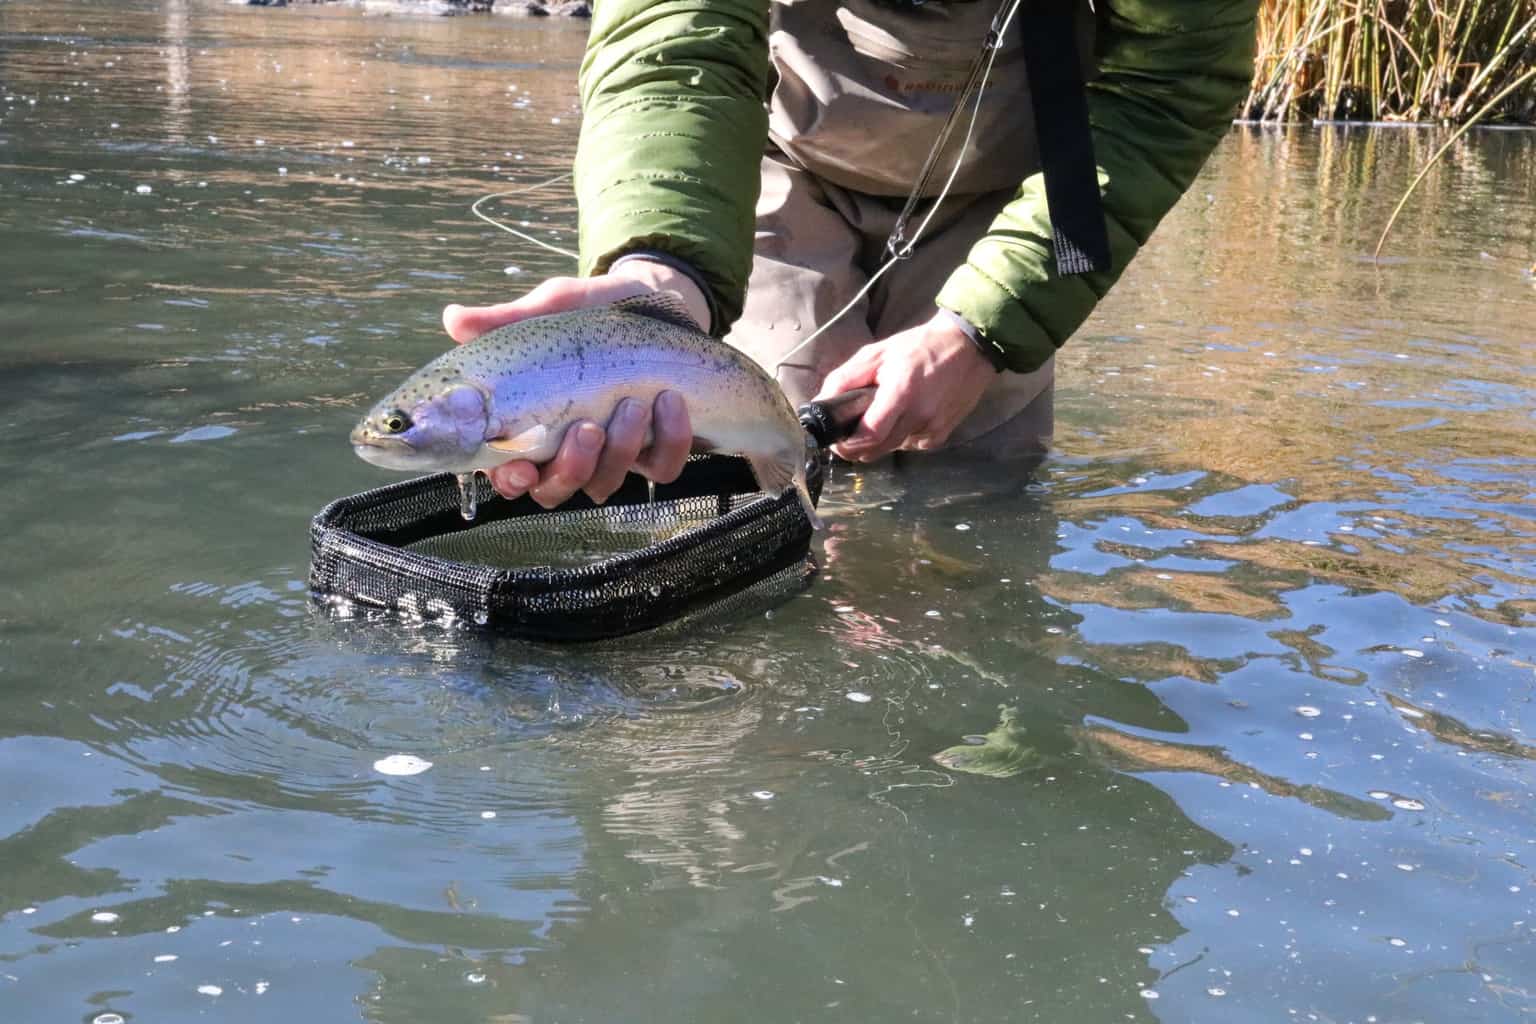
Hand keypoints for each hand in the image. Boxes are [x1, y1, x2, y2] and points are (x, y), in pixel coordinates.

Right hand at [441, 260, 706, 506]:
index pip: (508, 471)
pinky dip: (669, 440)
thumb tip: (453, 319)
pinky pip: (662, 468)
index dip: (510, 479)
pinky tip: (670, 401)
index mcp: (530, 422)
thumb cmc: (591, 311)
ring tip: (634, 404)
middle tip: (588, 428)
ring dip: (620, 451)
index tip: (522, 468)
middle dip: (572, 468)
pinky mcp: (657, 449)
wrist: (655, 299)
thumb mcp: (552, 307)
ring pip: (605, 485)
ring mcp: (613, 454)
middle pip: (555, 490)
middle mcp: (567, 448)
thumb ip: (506, 320)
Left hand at [813, 311, 995, 461]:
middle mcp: (919, 416)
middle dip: (857, 445)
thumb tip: (820, 403)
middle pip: (877, 450)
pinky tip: (905, 416)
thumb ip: (845, 379)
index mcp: (900, 393)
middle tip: (850, 429)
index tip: (836, 439)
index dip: (846, 444)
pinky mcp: (942, 435)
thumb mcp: (876, 353)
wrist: (967, 347)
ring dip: (880, 440)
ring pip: (892, 449)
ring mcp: (933, 428)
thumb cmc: (918, 347)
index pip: (868, 435)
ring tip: (882, 414)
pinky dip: (901, 437)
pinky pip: (911, 446)